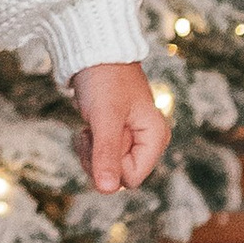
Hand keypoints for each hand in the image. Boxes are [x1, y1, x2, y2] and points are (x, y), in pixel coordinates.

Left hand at [73, 59, 169, 195]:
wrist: (94, 52)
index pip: (131, 178)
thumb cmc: (104, 80)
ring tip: (89, 127)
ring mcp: (132, 139)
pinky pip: (100, 155)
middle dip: (97, 159)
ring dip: (90, 152)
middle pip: (118, 176)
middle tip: (90, 132)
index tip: (100, 139)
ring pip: (106, 168)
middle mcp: (147, 142)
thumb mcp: (105, 118)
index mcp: (155, 138)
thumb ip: (107, 154)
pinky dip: (88, 144)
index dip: (110, 166)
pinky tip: (88, 126)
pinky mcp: (116, 135)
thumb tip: (107, 190)